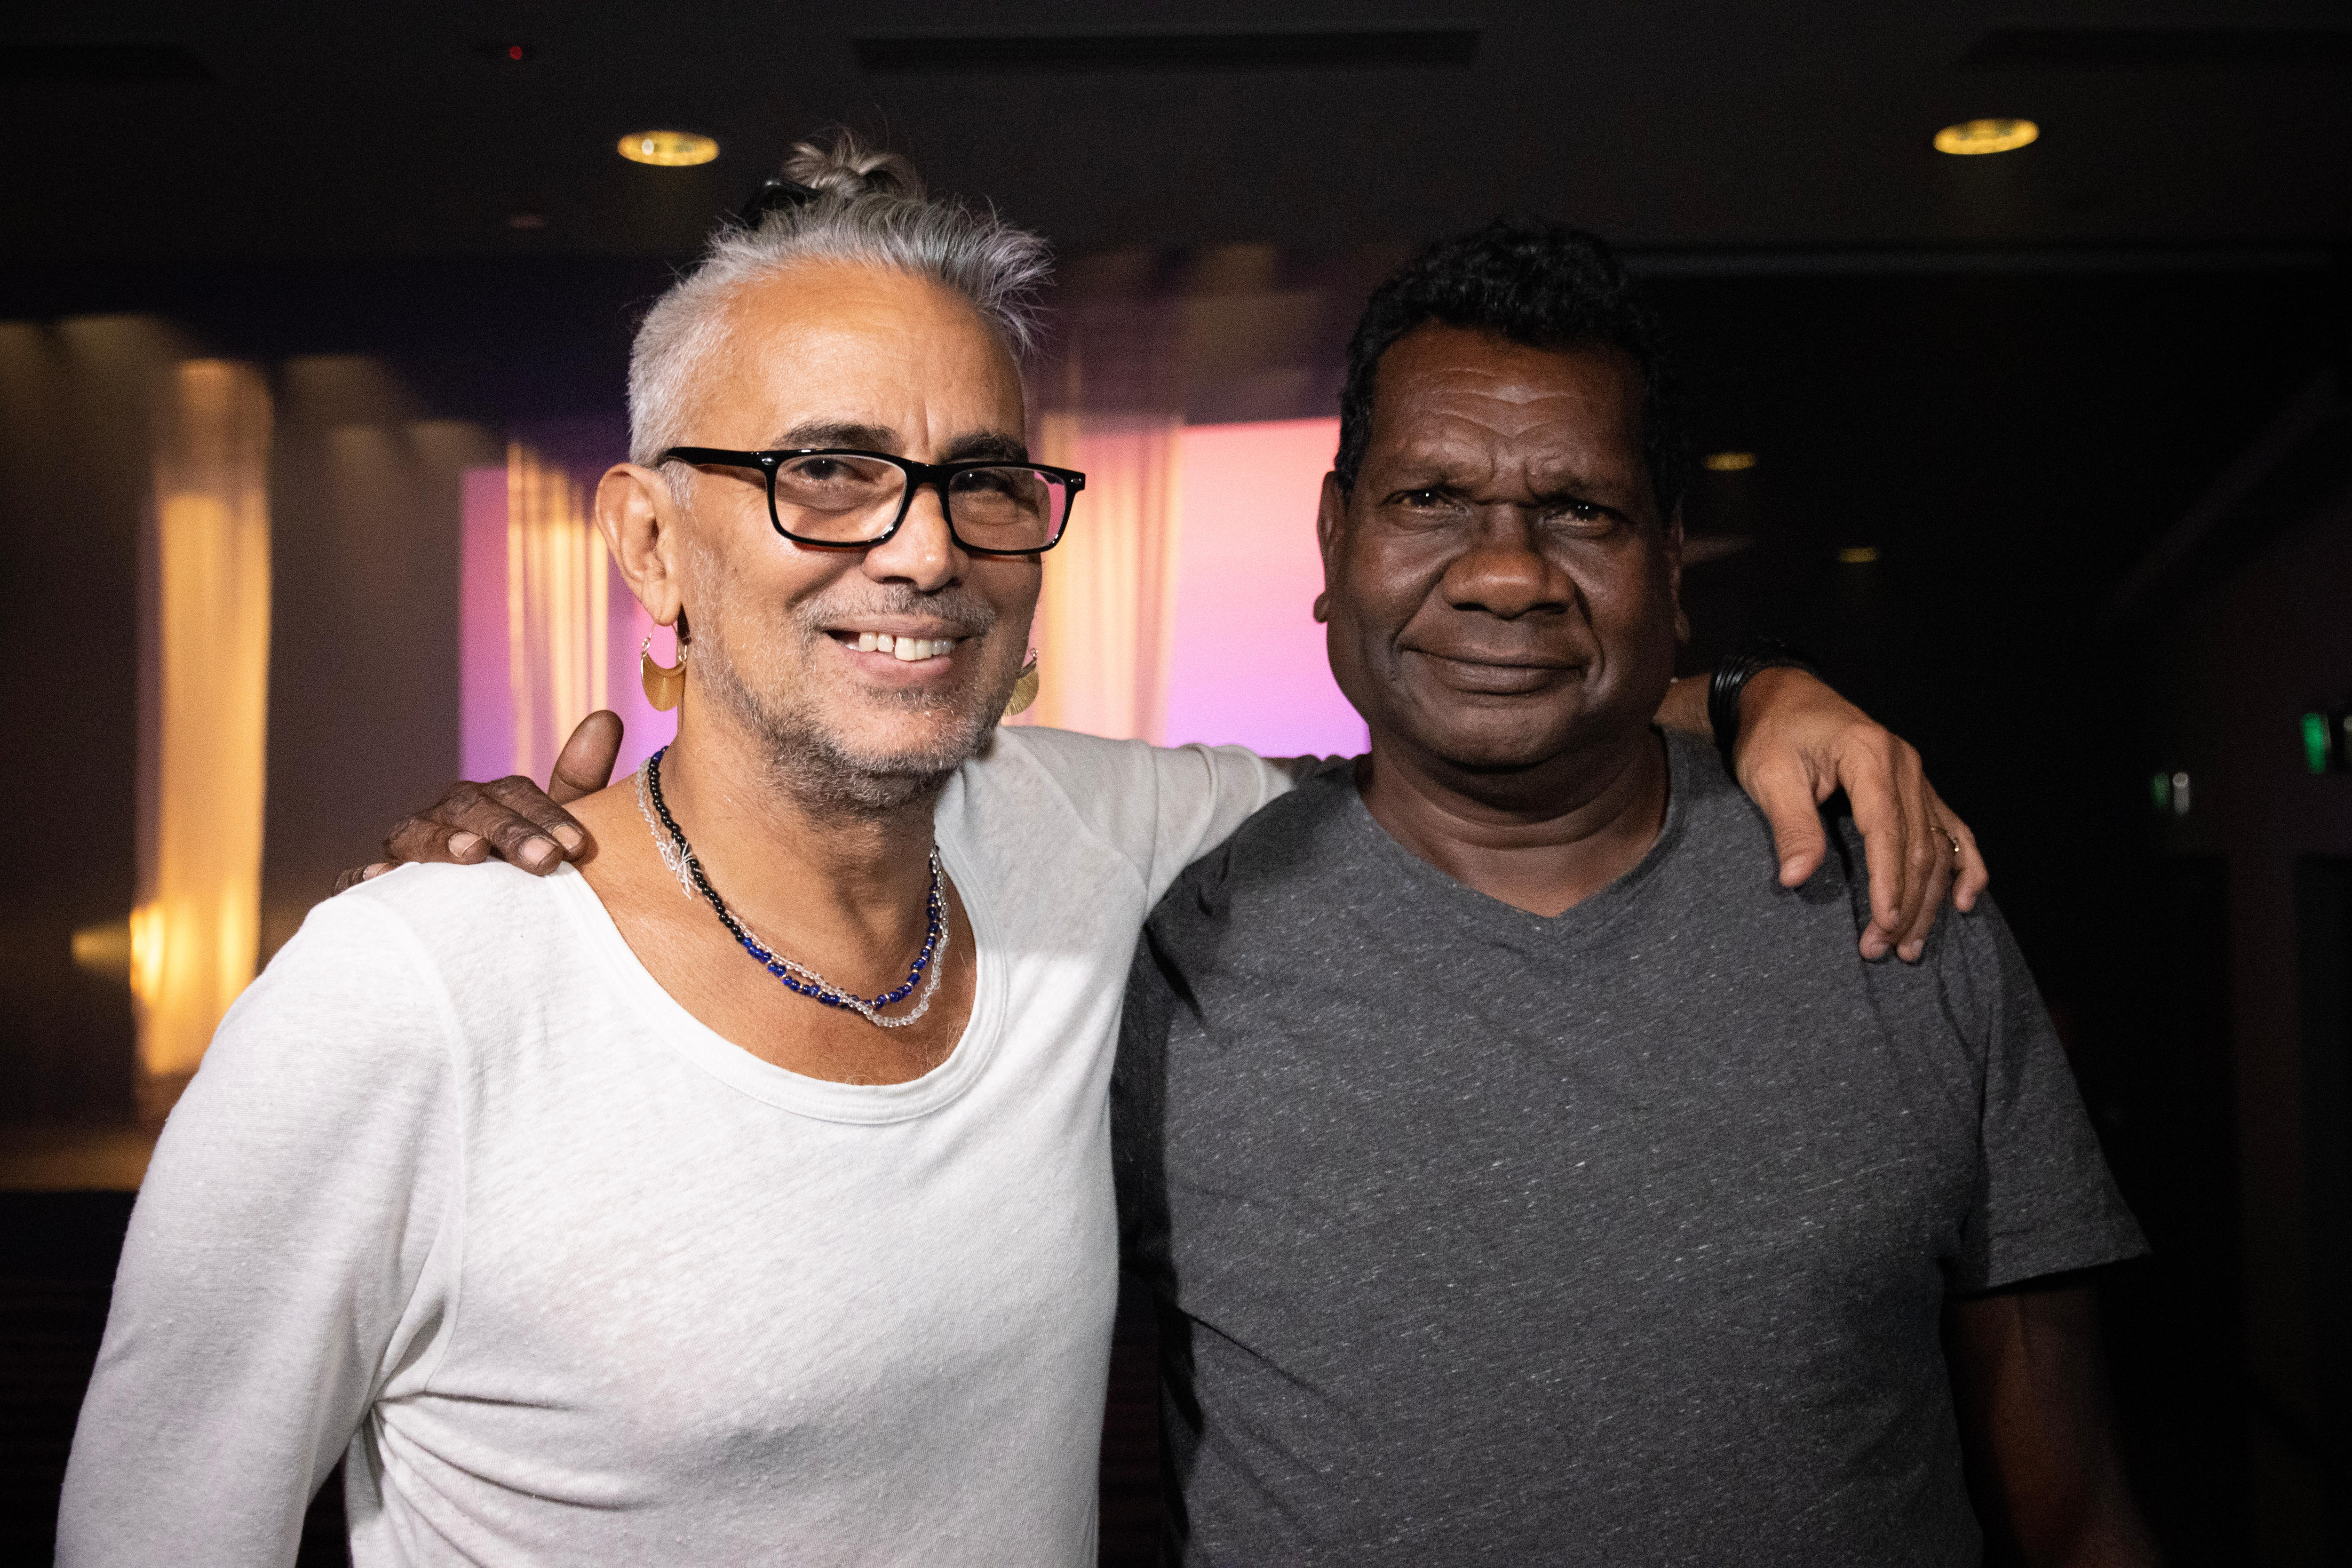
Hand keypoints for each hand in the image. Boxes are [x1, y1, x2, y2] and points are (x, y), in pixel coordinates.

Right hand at [332, 712, 626, 892]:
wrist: (467, 928)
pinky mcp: (373, 891)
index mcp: (487, 803)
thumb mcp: (548, 833)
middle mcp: (444, 818)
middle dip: (508, 832)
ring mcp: (405, 850)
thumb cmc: (514, 872)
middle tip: (546, 861)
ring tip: (471, 854)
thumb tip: (606, 716)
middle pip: (469, 810)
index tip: (576, 846)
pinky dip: (361, 878)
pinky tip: (378, 880)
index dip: (546, 814)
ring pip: (414, 835)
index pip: (514, 793)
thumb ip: (577, 784)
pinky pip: (356, 880)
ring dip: (441, 842)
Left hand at [1732, 668, 1987, 962]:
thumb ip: (1791, 824)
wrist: (1781, 696)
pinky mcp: (1914, 786)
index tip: (1883, 923)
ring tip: (1912, 945)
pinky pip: (1950, 829)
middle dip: (1905, 903)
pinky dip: (1963, 865)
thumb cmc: (1772, 733)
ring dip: (1930, 899)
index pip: (1887, 830)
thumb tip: (1798, 877)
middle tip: (1884, 949)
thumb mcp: (1769, 774)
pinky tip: (1963, 901)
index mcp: (1869, 755)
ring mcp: (1915, 775)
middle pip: (1917, 846)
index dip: (1888, 881)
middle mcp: (1904, 764)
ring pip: (1937, 845)